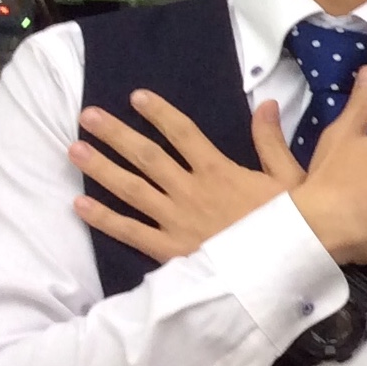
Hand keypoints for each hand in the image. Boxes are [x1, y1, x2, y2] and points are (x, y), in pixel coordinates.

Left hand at [70, 90, 299, 261]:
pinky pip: (131, 231)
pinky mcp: (169, 249)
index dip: (159, 113)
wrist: (285, 267)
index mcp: (218, 171)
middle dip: (115, 134)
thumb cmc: (292, 224)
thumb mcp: (289, 177)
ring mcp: (176, 219)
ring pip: (131, 188)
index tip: (136, 97)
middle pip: (146, 156)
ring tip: (74, 149)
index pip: (183, 133)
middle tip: (87, 116)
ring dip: (101, 168)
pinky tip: (79, 204)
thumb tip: (267, 104)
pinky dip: (104, 218)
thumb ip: (271, 141)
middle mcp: (190, 190)